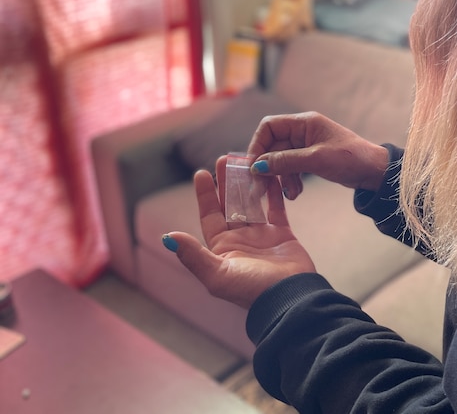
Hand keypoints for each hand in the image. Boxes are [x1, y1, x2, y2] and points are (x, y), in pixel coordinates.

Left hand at [164, 156, 315, 308]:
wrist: (289, 297)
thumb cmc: (252, 289)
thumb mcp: (217, 275)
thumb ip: (193, 255)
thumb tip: (168, 237)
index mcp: (222, 248)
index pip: (210, 215)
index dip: (205, 195)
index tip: (201, 173)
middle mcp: (240, 240)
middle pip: (230, 205)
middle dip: (226, 183)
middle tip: (224, 159)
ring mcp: (262, 236)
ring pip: (252, 203)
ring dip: (248, 184)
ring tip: (246, 162)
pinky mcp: (282, 234)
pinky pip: (276, 207)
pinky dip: (274, 191)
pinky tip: (271, 175)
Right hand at [247, 111, 389, 199]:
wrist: (374, 171)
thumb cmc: (350, 158)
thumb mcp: (316, 159)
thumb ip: (285, 161)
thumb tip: (258, 166)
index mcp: (304, 123)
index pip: (269, 127)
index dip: (258, 145)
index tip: (253, 167)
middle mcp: (303, 131)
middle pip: (273, 145)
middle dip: (268, 167)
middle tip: (262, 187)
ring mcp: (307, 146)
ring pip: (281, 160)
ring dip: (281, 177)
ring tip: (290, 193)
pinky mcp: (312, 159)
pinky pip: (292, 168)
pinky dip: (291, 180)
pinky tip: (295, 193)